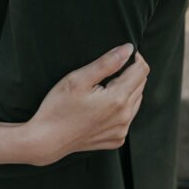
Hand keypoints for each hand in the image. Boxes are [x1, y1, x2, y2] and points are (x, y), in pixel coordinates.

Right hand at [26, 44, 148, 165]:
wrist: (47, 140)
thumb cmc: (59, 107)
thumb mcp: (78, 79)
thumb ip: (107, 63)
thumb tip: (128, 49)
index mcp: (117, 99)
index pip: (141, 71)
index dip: (135, 57)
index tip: (123, 52)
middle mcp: (124, 117)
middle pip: (141, 85)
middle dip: (131, 72)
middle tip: (109, 68)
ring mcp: (121, 130)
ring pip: (136, 101)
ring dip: (128, 89)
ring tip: (106, 85)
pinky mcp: (116, 139)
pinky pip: (128, 117)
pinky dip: (122, 107)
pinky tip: (104, 104)